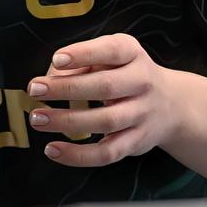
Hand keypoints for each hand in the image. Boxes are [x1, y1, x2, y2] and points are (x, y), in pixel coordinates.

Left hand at [25, 34, 184, 167]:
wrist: (172, 104)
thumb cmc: (127, 74)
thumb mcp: (111, 56)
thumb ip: (82, 61)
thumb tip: (51, 78)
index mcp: (133, 55)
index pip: (111, 51)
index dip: (84, 54)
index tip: (58, 59)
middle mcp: (142, 83)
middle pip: (105, 86)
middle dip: (66, 88)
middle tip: (35, 89)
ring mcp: (141, 114)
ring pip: (106, 121)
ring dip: (67, 121)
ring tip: (38, 118)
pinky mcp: (136, 142)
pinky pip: (106, 153)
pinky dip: (78, 155)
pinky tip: (53, 149)